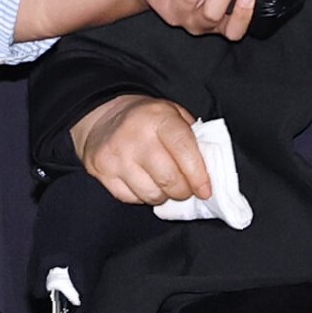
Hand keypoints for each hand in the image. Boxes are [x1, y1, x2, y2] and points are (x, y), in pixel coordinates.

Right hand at [71, 94, 210, 205]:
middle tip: (187, 190)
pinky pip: (131, 198)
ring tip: (167, 186)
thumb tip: (209, 167)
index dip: (198, 175)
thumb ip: (193, 136)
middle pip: (168, 178)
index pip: (184, 150)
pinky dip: (144, 197)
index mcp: (159, 117)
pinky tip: (147, 184)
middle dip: (183, 191)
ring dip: (164, 196)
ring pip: (150, 193)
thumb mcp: (174, 113)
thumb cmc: (148, 117)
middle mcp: (136, 136)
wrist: (105, 116)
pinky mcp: (102, 172)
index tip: (205, 190)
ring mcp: (117, 156)